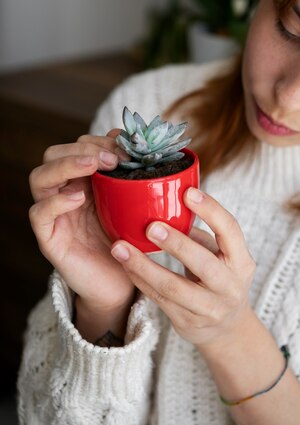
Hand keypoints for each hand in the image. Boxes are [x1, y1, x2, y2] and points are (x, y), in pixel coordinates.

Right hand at [29, 132, 135, 312]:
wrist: (121, 284)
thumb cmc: (127, 242)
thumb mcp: (134, 205)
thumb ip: (132, 178)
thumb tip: (136, 145)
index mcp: (84, 181)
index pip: (78, 146)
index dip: (99, 141)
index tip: (126, 147)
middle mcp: (64, 192)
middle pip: (53, 154)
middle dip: (82, 149)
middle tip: (111, 158)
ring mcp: (54, 214)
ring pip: (40, 177)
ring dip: (66, 165)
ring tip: (93, 166)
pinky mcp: (49, 238)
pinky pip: (39, 214)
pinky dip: (55, 201)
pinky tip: (78, 198)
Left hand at [110, 187, 255, 346]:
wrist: (227, 328)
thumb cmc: (220, 278)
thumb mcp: (222, 256)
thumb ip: (200, 235)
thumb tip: (169, 204)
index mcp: (241, 261)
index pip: (230, 230)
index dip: (211, 210)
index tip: (188, 193)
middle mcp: (229, 286)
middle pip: (203, 263)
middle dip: (176, 244)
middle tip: (151, 227)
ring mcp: (209, 308)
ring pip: (173, 287)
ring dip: (143, 266)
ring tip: (121, 248)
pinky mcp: (187, 322)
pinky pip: (158, 298)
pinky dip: (139, 279)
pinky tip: (125, 264)